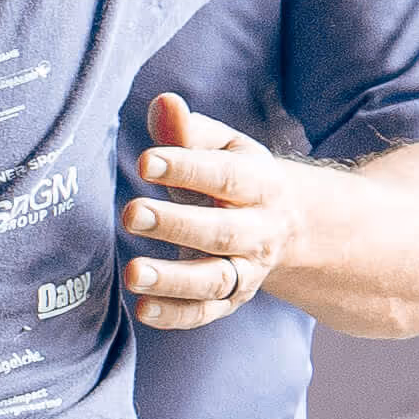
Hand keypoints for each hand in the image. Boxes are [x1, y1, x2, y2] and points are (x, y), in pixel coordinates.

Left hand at [122, 92, 300, 329]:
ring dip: (173, 279)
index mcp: (260, 185)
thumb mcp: (223, 148)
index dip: (188, 167)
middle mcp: (258, 231)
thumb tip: (163, 102)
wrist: (286, 226)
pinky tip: (142, 309)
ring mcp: (246, 270)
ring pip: (215, 280)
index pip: (226, 176)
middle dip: (176, 224)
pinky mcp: (229, 300)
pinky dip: (175, 315)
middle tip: (131, 213)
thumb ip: (189, 130)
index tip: (146, 160)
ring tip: (132, 272)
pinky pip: (204, 314)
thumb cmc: (235, 177)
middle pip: (221, 231)